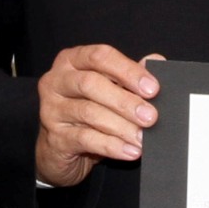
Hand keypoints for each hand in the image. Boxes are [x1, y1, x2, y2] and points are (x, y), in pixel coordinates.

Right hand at [36, 46, 162, 186]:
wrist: (59, 149)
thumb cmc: (87, 111)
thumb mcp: (108, 90)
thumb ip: (129, 74)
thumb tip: (157, 60)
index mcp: (71, 61)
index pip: (99, 57)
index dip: (128, 71)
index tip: (153, 88)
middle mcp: (56, 81)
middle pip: (90, 84)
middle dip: (124, 101)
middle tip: (151, 116)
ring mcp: (51, 110)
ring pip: (89, 113)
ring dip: (122, 126)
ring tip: (143, 138)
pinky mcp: (55, 138)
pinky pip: (86, 139)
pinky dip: (112, 146)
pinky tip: (130, 151)